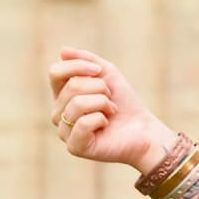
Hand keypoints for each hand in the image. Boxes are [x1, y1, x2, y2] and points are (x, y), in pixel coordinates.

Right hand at [48, 47, 174, 169]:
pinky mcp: (75, 147)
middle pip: (72, 86)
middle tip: (110, 100)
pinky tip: (106, 125)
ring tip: (110, 111)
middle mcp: (58, 114)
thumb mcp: (107, 74)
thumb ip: (86, 61)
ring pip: (78, 104)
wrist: (143, 129)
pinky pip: (83, 123)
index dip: (78, 66)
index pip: (55, 73)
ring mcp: (64, 132)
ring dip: (103, 103)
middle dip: (100, 88)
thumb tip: (63, 51)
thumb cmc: (124, 102)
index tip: (100, 71)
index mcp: (61, 96)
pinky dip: (101, 119)